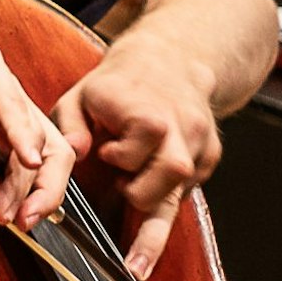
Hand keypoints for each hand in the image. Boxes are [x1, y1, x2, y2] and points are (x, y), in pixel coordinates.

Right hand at [0, 25, 76, 231]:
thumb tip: (13, 198)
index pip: (40, 164)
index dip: (40, 196)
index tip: (25, 223)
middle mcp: (5, 106)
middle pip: (53, 150)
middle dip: (44, 191)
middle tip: (26, 219)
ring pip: (36, 134)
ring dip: (23, 177)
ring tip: (4, 202)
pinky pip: (11, 102)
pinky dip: (22, 134)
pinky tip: (26, 158)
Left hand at [50, 31, 220, 280]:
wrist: (170, 58)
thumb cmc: (118, 84)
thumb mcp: (81, 95)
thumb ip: (70, 124)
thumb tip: (76, 152)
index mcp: (146, 111)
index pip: (134, 153)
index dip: (117, 158)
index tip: (107, 152)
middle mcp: (179, 125)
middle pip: (172, 171)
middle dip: (143, 194)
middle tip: (123, 189)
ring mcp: (199, 140)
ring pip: (185, 186)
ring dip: (158, 203)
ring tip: (138, 222)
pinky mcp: (211, 152)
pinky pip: (193, 186)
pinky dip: (172, 192)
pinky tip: (156, 185)